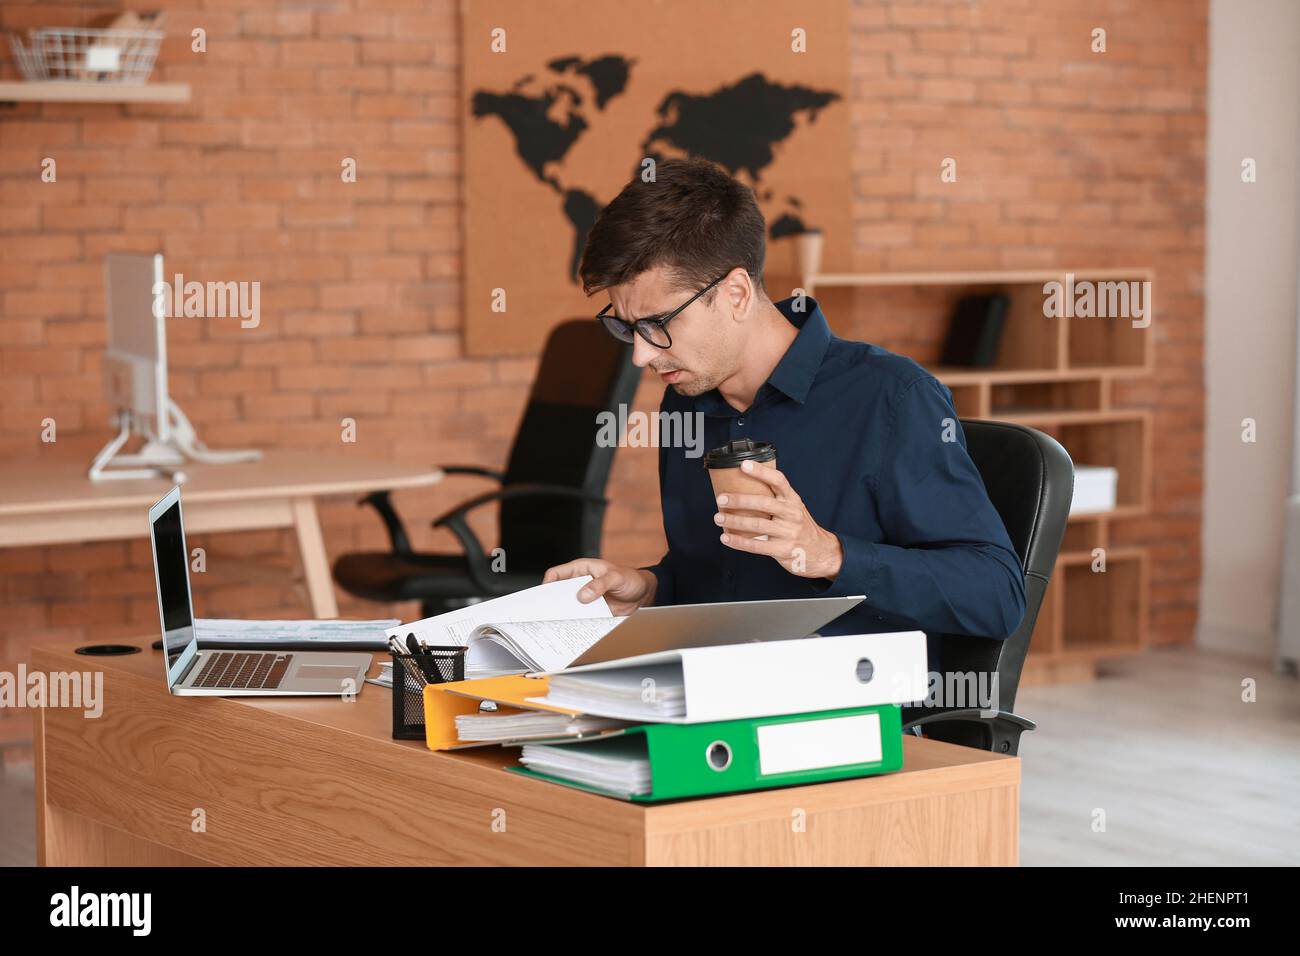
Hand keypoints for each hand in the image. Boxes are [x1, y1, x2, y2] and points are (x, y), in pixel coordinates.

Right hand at [542, 557, 657, 615]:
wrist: (642, 594)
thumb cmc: (630, 579)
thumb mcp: (616, 578)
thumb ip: (600, 585)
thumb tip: (582, 595)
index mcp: (581, 569)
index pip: (556, 574)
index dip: (547, 584)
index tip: (543, 597)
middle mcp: (579, 583)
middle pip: (557, 592)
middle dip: (551, 603)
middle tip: (547, 614)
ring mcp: (584, 598)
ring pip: (567, 606)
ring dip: (563, 615)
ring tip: (558, 624)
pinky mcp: (590, 610)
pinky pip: (579, 617)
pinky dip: (575, 622)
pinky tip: (573, 629)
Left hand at [714, 460, 843, 579]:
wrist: (820, 551)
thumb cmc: (800, 526)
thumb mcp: (793, 508)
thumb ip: (775, 499)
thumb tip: (743, 488)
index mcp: (793, 500)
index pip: (778, 480)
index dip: (761, 472)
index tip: (744, 465)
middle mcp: (791, 514)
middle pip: (763, 503)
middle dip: (739, 500)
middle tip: (721, 499)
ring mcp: (788, 532)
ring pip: (757, 525)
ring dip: (734, 521)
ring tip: (718, 518)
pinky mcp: (783, 550)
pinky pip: (756, 546)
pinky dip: (738, 542)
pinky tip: (726, 538)